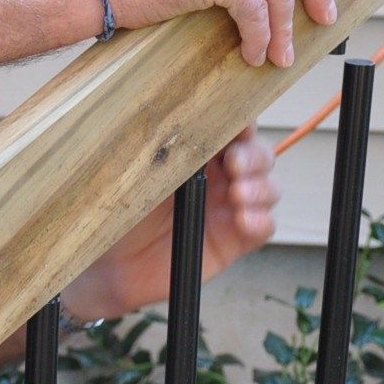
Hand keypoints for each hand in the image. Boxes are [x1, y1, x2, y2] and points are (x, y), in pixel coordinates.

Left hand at [69, 127, 281, 320]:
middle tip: (234, 164)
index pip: (233, 126)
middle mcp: (221, 174)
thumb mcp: (137, 173)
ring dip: (261, 187)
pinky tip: (243, 221)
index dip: (241, 122)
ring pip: (269, 187)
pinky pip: (265, 226)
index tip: (237, 127)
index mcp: (200, 150)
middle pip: (260, 154)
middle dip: (254, 156)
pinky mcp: (236, 240)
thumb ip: (163, 149)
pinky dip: (261, 220)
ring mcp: (231, 207)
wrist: (114, 264)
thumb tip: (184, 119)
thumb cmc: (121, 210)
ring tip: (238, 195)